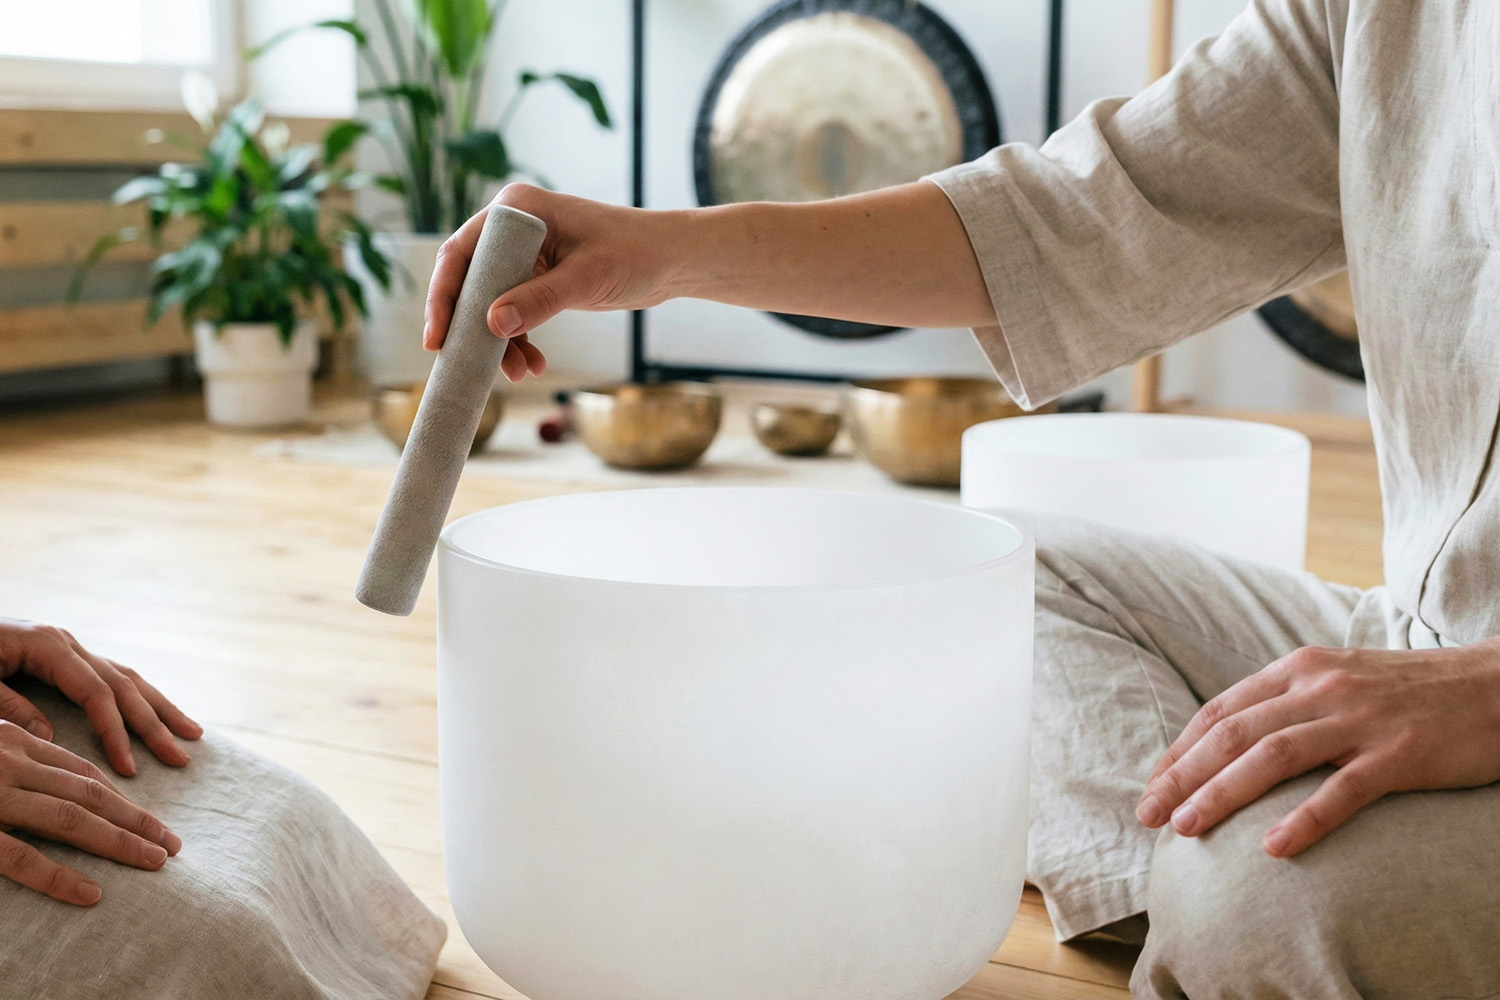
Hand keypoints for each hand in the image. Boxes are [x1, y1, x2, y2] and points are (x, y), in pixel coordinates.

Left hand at [0, 618, 201, 775]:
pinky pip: (113, 677)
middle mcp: (69, 643)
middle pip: (124, 685)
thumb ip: (9, 708)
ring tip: (193, 736)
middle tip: (180, 759)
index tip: (129, 769)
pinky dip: (139, 697)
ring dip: (160, 709)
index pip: (97, 694)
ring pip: (128, 678)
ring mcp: (71, 646)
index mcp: (49, 646)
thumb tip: (49, 736)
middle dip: (154, 725)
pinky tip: (157, 713)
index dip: (115, 732)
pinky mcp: (67, 655)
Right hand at [0, 720, 180, 904]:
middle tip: (173, 844)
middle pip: (89, 793)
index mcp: (14, 741)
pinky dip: (58, 876)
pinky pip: (21, 857)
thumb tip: (45, 734)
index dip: (121, 797)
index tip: (152, 821)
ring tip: (155, 861)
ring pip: (69, 818)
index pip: (81, 771)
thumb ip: (14, 740)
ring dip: (119, 842)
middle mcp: (10, 761)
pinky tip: (92, 893)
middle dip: (136, 819)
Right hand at [423, 183, 674, 381]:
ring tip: (518, 372)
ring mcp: (525, 253)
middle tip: (467, 364)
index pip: (461, 253)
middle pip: (471, 281)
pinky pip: (514, 310)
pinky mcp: (539, 276)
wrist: (672, 260)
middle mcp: (514, 227)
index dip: (445, 296)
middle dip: (472, 327)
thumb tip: (492, 324)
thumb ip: (539, 300)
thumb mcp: (586, 279)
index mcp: (517, 210)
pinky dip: (520, 339)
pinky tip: (533, 364)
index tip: (439, 337)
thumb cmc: (636, 253)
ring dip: (500, 340)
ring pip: (492, 302)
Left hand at [1136, 640, 1499, 856]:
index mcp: (1299, 669)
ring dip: (1222, 794)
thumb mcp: (1338, 681)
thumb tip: (1228, 742)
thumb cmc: (1411, 692)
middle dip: (1183, 776)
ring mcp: (1359, 720)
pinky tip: (1272, 847)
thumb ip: (1287, 703)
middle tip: (1149, 816)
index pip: (1220, 710)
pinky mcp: (1400, 754)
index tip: (1152, 785)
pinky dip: (1303, 818)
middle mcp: (1320, 688)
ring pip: (1272, 756)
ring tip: (1188, 830)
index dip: (1180, 750)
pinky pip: (1342, 790)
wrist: (1497, 686)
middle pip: (1232, 733)